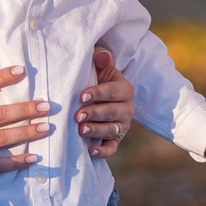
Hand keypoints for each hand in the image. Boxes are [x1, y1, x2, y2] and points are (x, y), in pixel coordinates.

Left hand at [78, 46, 136, 160]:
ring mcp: (122, 126)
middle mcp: (127, 109)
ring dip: (96, 131)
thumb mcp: (102, 70)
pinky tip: (91, 152)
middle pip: (111, 112)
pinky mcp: (116, 140)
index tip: (82, 96)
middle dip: (94, 114)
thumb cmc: (99, 81)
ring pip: (111, 130)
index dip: (97, 94)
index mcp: (124, 90)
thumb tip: (100, 54)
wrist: (104, 99)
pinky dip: (103, 152)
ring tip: (81, 130)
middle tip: (78, 116)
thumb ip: (101, 61)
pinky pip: (112, 148)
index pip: (112, 92)